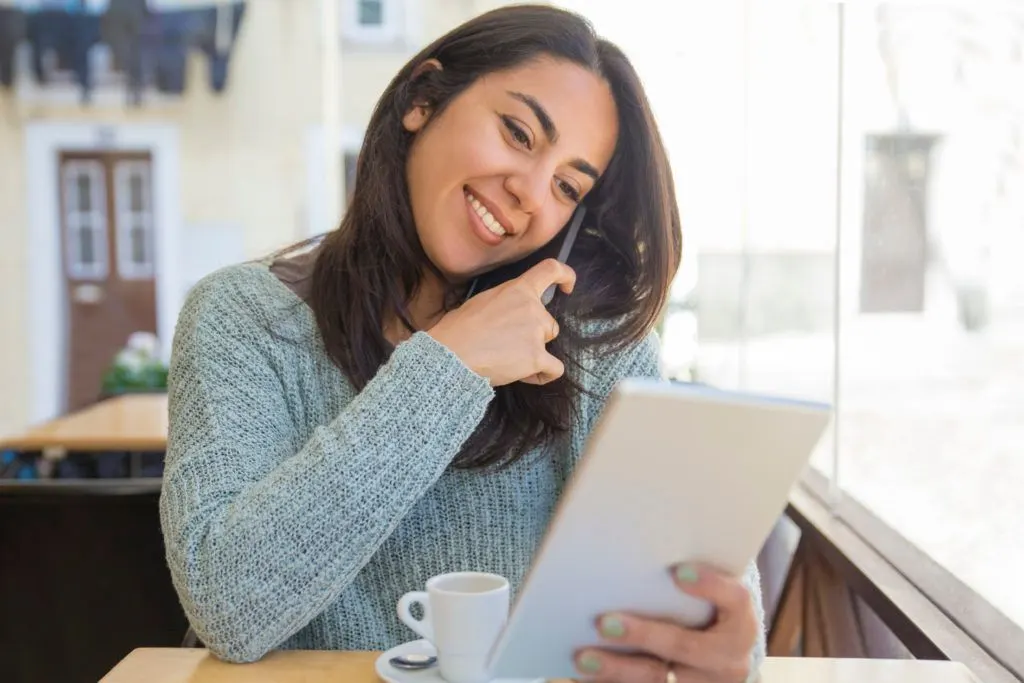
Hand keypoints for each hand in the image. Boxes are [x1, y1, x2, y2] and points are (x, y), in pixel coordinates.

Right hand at [428, 258, 575, 386]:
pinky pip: (554, 369)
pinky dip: (542, 374)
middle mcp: (532, 308)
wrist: (452, 353)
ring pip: (548, 344)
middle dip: (534, 336)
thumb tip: (508, 313)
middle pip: (549, 323)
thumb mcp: (482, 301)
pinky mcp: (537, 357)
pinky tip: (526, 376)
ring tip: (509, 361)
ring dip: (535, 353)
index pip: (550, 270)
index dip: (565, 276)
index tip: (567, 287)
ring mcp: (536, 333)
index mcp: (518, 290)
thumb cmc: (458, 329)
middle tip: (508, 345)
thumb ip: (505, 302)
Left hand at [574, 563, 758, 682]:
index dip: (711, 585)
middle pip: (686, 647)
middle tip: (604, 623)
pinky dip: (613, 680)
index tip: (678, 571)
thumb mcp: (712, 590)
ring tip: (584, 657)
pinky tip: (588, 671)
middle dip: (644, 635)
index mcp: (740, 619)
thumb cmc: (709, 606)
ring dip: (618, 668)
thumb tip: (638, 538)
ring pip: (657, 678)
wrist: (724, 654)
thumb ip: (686, 571)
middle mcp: (727, 658)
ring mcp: (701, 682)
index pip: (735, 598)